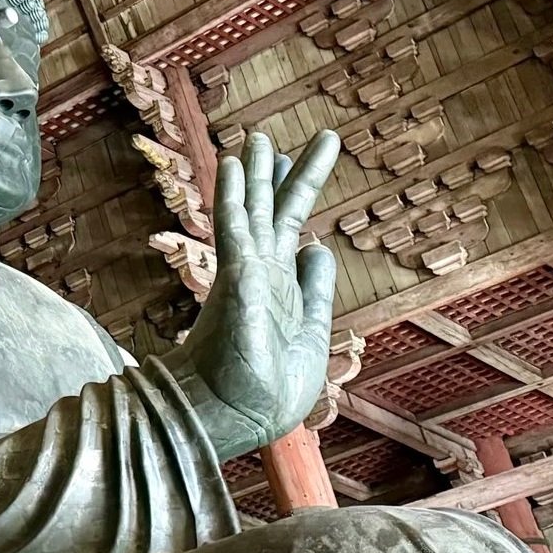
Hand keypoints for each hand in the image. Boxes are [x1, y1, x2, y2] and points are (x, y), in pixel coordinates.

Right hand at [162, 130, 340, 459]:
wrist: (237, 416)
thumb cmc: (270, 390)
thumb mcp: (311, 334)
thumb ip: (315, 291)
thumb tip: (319, 249)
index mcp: (280, 289)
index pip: (287, 232)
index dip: (294, 199)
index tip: (294, 167)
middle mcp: (260, 275)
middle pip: (271, 213)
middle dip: (278, 175)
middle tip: (274, 138)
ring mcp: (246, 275)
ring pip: (251, 210)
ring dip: (254, 172)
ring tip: (256, 136)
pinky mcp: (237, 278)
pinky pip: (234, 226)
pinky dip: (234, 193)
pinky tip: (233, 161)